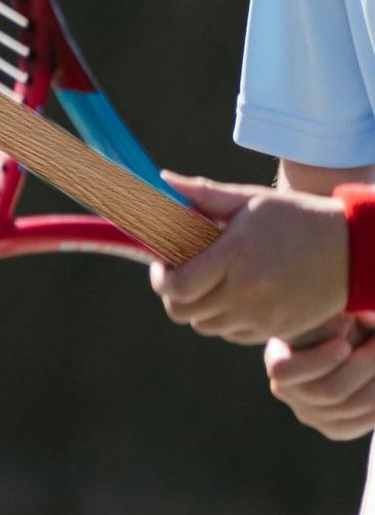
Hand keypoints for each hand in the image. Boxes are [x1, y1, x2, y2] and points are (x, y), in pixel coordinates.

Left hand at [150, 172, 347, 344]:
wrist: (354, 250)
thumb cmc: (297, 217)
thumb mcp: (250, 199)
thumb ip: (204, 194)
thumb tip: (163, 179)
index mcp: (234, 257)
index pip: (177, 287)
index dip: (160, 278)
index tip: (163, 262)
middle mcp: (245, 292)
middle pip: (183, 313)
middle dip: (173, 294)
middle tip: (179, 274)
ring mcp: (262, 316)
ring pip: (206, 327)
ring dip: (197, 307)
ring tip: (206, 283)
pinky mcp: (277, 330)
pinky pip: (233, 335)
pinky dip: (223, 320)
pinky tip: (230, 296)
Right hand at [266, 314, 374, 439]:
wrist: (334, 346)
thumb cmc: (330, 324)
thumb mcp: (326, 315)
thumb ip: (335, 317)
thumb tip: (349, 319)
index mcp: (276, 359)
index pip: (286, 371)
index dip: (318, 360)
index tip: (344, 342)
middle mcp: (286, 391)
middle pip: (328, 391)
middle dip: (363, 366)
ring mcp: (309, 413)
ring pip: (351, 407)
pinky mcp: (334, 429)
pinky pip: (361, 422)